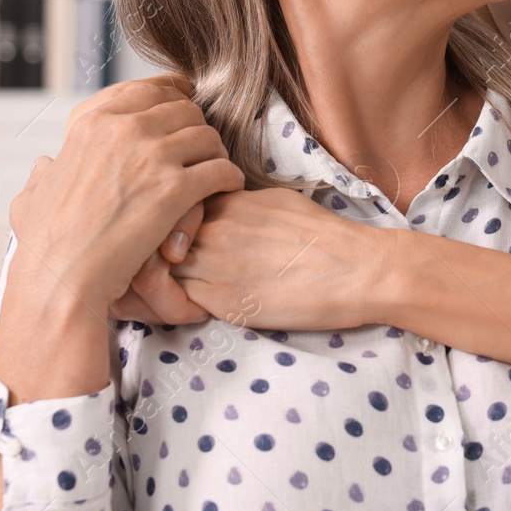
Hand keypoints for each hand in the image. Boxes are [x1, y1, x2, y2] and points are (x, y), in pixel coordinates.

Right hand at [7, 75, 245, 311]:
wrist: (59, 279)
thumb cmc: (44, 246)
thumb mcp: (32, 197)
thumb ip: (42, 175)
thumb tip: (43, 165)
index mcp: (90, 124)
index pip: (146, 90)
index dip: (172, 94)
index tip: (185, 100)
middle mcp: (122, 130)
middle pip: (183, 110)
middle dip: (196, 128)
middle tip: (200, 150)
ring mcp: (150, 156)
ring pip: (207, 136)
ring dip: (215, 153)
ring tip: (215, 171)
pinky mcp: (174, 189)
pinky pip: (220, 169)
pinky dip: (229, 178)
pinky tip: (228, 189)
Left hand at [171, 187, 398, 330]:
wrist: (355, 269)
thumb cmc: (324, 235)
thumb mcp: (275, 202)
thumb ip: (238, 206)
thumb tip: (220, 213)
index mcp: (227, 204)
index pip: (171, 211)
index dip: (167, 228)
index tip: (175, 242)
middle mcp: (214, 231)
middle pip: (157, 240)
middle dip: (155, 255)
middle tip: (164, 270)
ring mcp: (215, 267)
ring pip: (161, 274)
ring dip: (162, 283)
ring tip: (173, 292)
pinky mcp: (223, 303)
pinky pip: (180, 304)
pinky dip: (176, 307)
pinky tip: (194, 308)